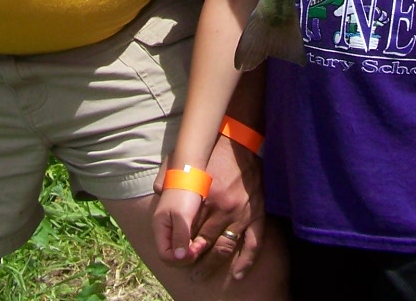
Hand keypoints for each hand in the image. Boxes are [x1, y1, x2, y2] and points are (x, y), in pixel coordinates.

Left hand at [151, 134, 264, 280]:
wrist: (241, 140)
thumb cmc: (212, 150)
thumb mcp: (186, 158)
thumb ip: (170, 174)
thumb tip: (158, 191)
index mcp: (204, 195)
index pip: (187, 229)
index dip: (179, 246)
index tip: (174, 255)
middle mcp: (223, 208)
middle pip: (204, 243)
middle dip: (193, 259)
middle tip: (186, 270)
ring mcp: (242, 213)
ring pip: (225, 248)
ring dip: (212, 264)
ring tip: (200, 275)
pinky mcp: (257, 214)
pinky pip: (253, 244)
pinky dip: (245, 262)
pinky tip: (236, 274)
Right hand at [153, 185, 204, 264]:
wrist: (190, 174)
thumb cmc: (185, 192)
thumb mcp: (182, 215)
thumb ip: (180, 236)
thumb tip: (178, 257)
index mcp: (160, 228)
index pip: (165, 256)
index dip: (179, 259)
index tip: (194, 251)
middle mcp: (164, 231)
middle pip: (171, 255)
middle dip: (186, 256)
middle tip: (200, 247)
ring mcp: (172, 228)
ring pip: (179, 250)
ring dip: (191, 251)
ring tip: (202, 243)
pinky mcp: (181, 224)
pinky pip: (185, 241)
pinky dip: (193, 244)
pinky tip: (202, 239)